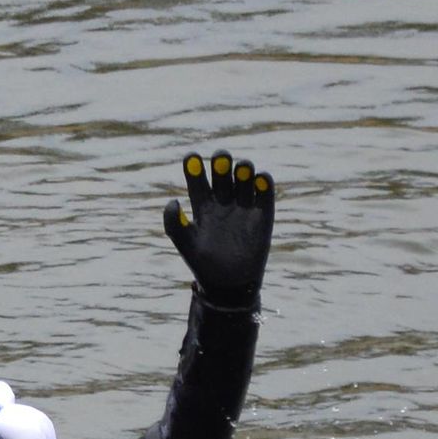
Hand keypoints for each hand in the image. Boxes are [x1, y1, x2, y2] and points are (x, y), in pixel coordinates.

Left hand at [161, 149, 273, 306]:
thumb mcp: (184, 243)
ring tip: (241, 170)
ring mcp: (243, 205)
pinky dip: (263, 181)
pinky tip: (258, 180)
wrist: (229, 282)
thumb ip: (174, 223)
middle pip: (223, 172)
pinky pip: (265, 190)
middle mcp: (223, 201)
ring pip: (244, 176)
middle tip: (221, 160)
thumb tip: (172, 200)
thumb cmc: (202, 262)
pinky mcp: (263, 213)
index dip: (194, 166)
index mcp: (202, 206)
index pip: (198, 180)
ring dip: (244, 168)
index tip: (191, 157)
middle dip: (222, 161)